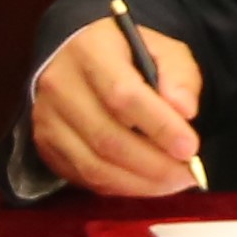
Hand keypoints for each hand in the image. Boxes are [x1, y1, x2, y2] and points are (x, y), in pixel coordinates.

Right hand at [32, 19, 204, 196]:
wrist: (79, 58)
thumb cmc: (128, 55)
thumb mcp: (162, 49)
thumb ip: (179, 75)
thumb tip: (185, 111)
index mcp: (90, 51)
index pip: (123, 96)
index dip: (159, 126)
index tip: (190, 147)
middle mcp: (60, 85)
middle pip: (107, 138)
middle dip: (154, 165)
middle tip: (189, 173)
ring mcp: (47, 119)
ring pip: (94, 166)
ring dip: (140, 183)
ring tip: (174, 182)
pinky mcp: (46, 146)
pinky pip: (84, 178)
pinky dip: (121, 187)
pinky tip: (148, 183)